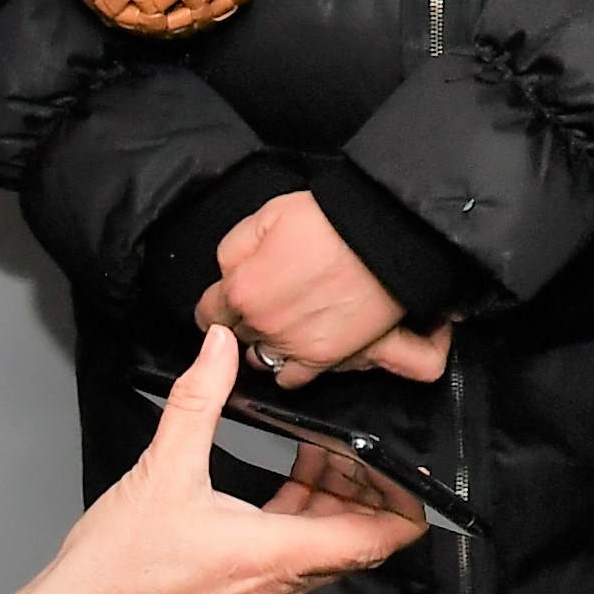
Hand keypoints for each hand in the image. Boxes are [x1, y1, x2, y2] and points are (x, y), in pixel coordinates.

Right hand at [4, 326, 426, 593]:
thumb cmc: (115, 571)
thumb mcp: (162, 470)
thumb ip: (200, 401)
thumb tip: (219, 349)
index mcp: (276, 557)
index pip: (376, 540)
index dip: (405, 505)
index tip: (408, 471)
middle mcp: (277, 586)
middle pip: (353, 541)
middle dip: (364, 491)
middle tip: (354, 447)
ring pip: (319, 549)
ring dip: (326, 503)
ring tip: (315, 454)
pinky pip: (286, 558)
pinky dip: (294, 520)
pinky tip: (274, 486)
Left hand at [198, 194, 453, 384]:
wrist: (384, 235)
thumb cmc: (330, 219)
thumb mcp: (267, 215)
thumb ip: (233, 250)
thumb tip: (224, 274)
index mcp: (242, 289)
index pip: (208, 313)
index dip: (216, 304)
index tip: (224, 301)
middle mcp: (263, 323)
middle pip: (234, 336)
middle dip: (242, 319)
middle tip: (263, 299)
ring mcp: (293, 344)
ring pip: (259, 359)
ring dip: (263, 343)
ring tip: (281, 322)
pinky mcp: (324, 356)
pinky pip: (290, 378)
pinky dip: (288, 366)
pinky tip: (296, 346)